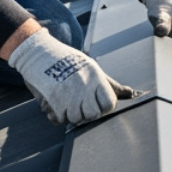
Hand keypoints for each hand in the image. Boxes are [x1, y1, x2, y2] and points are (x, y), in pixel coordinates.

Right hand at [7, 29, 133, 124]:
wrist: (40, 52)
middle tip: (78, 103)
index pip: (109, 104)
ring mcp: (68, 92)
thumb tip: (131, 93)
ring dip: (69, 114)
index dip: (103, 107)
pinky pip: (59, 119)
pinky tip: (55, 103)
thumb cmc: (69, 62)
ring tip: (65, 101)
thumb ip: (111, 85)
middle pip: (92, 115)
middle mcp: (84, 85)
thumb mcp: (92, 68)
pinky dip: (56, 115)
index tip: (94, 102)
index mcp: (96, 77)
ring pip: (75, 119)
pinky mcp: (53, 98)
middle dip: (85, 113)